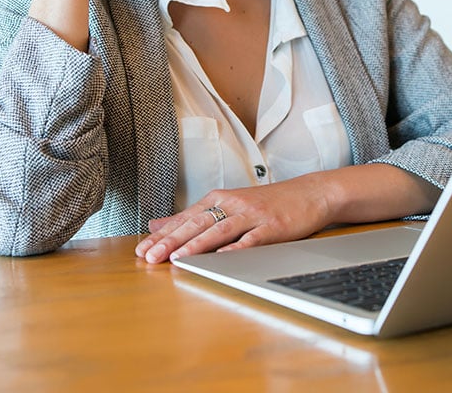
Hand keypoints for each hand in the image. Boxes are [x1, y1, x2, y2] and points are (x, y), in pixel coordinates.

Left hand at [135, 174, 334, 263]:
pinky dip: (236, 248)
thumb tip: (157, 224)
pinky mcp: (272, 227)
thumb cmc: (267, 203)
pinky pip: (251, 239)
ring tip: (177, 258)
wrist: (309, 194)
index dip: (163, 233)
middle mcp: (233, 204)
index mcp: (220, 198)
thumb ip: (193, 215)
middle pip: (198, 222)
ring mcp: (253, 215)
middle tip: (150, 256)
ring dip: (197, 244)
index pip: (186, 217)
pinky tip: (222, 257)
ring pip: (220, 229)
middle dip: (172, 240)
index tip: (142, 249)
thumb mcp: (228, 204)